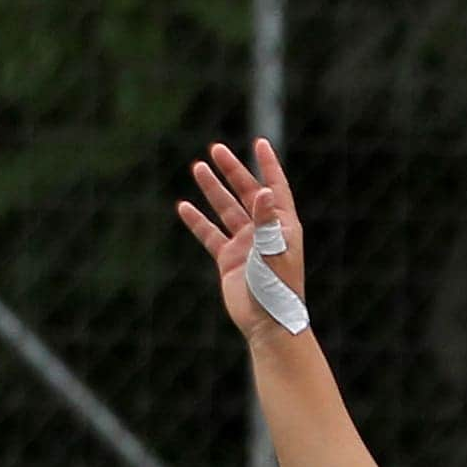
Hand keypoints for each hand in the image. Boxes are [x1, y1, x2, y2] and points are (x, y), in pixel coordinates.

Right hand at [176, 139, 309, 339]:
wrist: (267, 323)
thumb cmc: (277, 287)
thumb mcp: (272, 250)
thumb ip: (266, 220)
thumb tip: (263, 190)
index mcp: (282, 226)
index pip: (275, 187)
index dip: (268, 165)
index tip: (259, 142)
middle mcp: (264, 232)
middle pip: (247, 193)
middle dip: (232, 171)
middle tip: (216, 150)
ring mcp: (246, 245)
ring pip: (226, 210)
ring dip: (213, 190)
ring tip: (197, 167)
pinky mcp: (229, 260)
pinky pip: (211, 234)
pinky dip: (198, 221)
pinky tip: (184, 206)